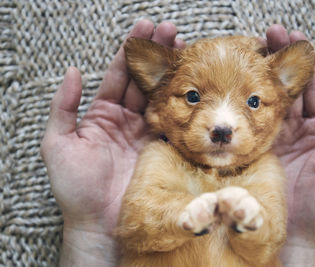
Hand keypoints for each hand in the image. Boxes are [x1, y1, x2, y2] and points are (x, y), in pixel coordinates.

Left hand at [40, 20, 184, 265]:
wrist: (99, 221)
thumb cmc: (74, 186)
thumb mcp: (58, 143)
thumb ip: (64, 106)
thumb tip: (74, 70)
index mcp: (102, 114)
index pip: (120, 75)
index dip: (131, 51)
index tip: (144, 28)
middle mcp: (127, 119)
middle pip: (144, 80)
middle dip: (157, 53)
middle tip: (170, 30)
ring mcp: (146, 133)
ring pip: (161, 95)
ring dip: (173, 71)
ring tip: (184, 47)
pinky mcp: (162, 147)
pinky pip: (173, 121)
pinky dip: (182, 102)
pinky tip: (192, 83)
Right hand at [265, 25, 314, 265]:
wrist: (292, 235)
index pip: (311, 90)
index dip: (305, 65)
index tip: (296, 39)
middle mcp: (295, 130)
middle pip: (285, 88)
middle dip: (277, 60)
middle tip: (268, 34)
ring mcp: (272, 138)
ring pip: (264, 100)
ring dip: (257, 76)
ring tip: (248, 51)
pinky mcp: (253, 149)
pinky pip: (248, 123)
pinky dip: (242, 104)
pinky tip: (233, 86)